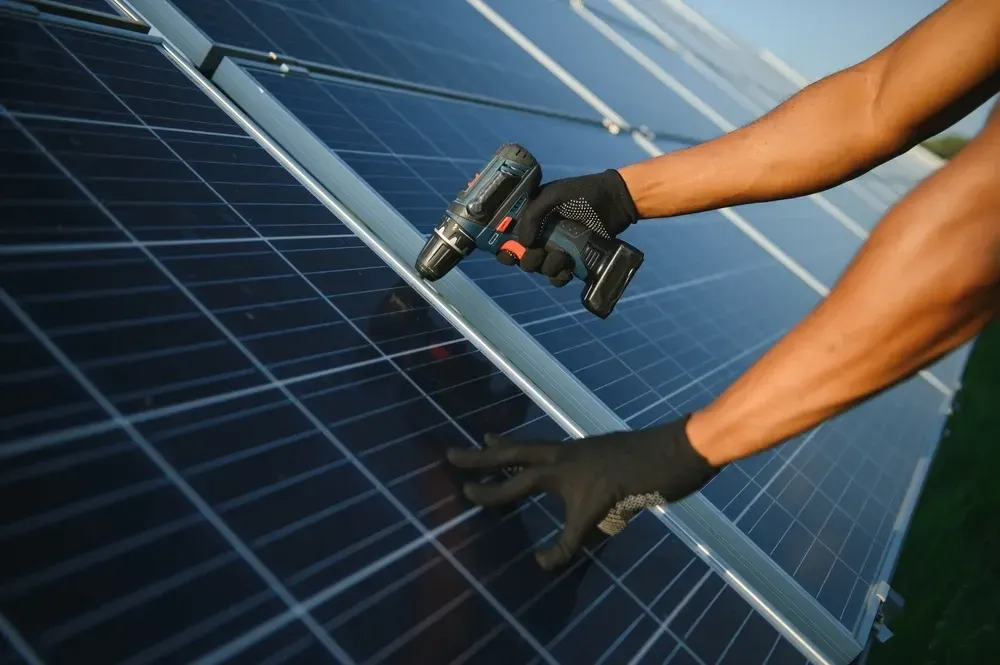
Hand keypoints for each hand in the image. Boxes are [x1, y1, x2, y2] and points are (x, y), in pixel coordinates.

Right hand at [445, 416, 719, 570]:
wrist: (673, 453)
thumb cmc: (635, 484)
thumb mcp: (601, 521)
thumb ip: (568, 544)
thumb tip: (540, 564)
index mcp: (556, 469)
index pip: (512, 484)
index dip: (488, 491)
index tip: (462, 490)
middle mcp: (561, 454)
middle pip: (512, 453)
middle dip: (482, 455)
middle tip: (453, 451)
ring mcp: (578, 449)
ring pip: (534, 446)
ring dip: (509, 447)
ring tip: (491, 441)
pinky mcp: (594, 451)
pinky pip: (554, 450)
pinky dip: (537, 452)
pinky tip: (545, 458)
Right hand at [498, 169, 639, 286]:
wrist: (614, 202)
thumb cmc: (582, 193)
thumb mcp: (553, 195)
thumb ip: (532, 215)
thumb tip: (524, 243)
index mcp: (531, 219)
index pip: (507, 237)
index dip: (502, 248)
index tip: (505, 252)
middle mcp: (540, 236)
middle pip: (521, 258)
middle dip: (526, 260)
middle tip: (538, 253)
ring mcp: (556, 249)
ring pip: (540, 268)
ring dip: (546, 266)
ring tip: (561, 256)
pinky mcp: (572, 261)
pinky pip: (557, 277)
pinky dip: (559, 277)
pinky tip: (567, 270)